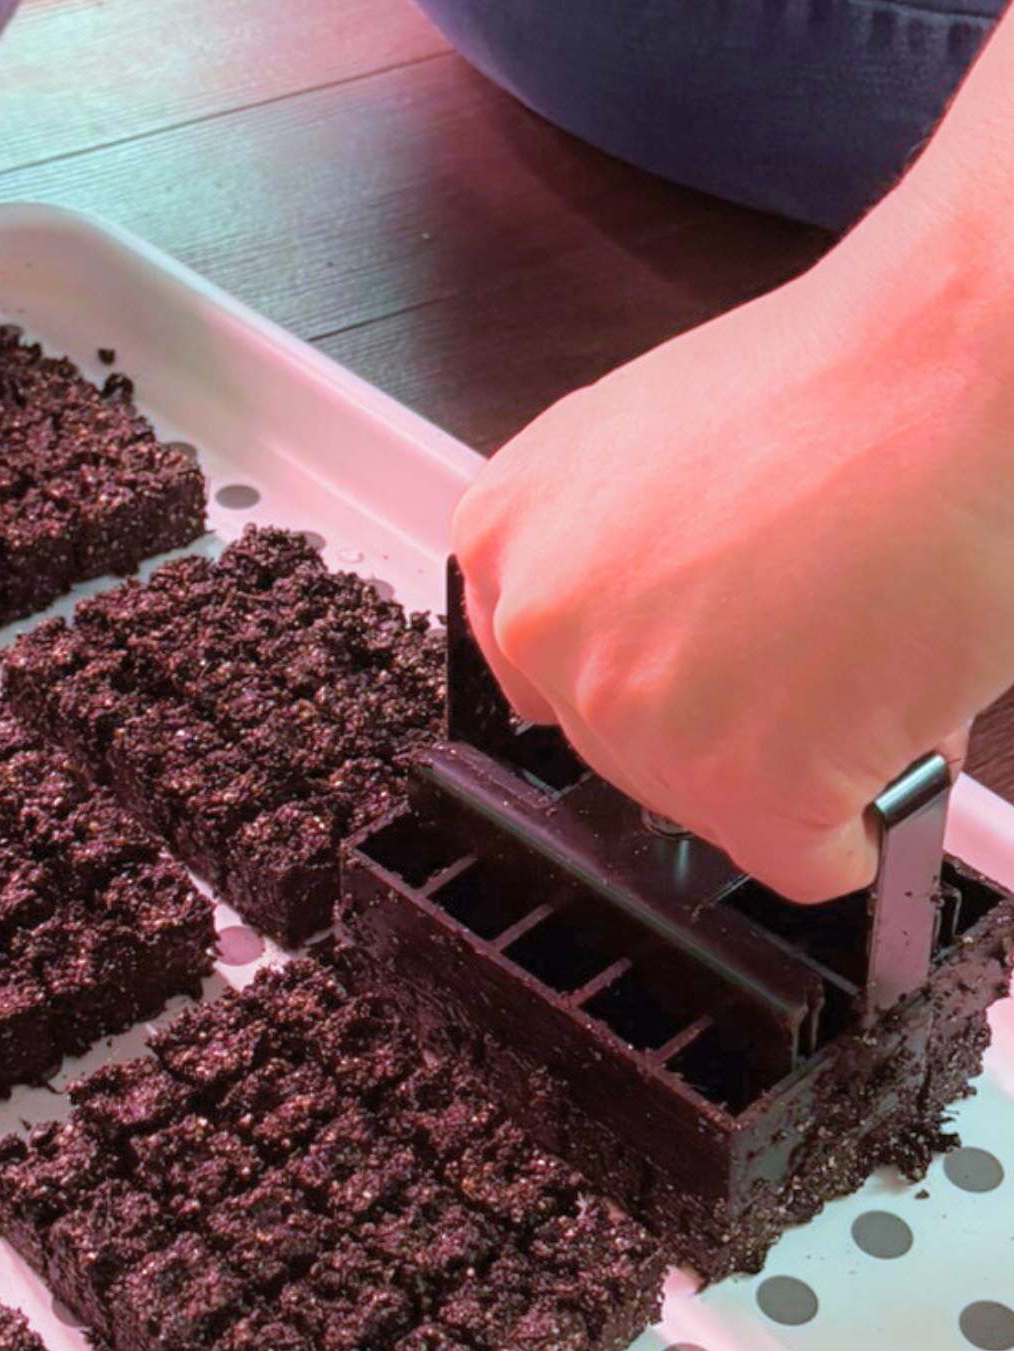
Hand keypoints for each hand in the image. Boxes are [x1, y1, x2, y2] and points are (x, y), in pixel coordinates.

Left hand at [451, 189, 1013, 902]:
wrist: (971, 366)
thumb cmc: (858, 384)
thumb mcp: (656, 448)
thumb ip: (620, 558)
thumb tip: (660, 640)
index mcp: (507, 533)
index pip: (542, 666)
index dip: (644, 671)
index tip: (691, 665)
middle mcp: (546, 624)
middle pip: (622, 746)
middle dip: (721, 715)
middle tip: (808, 642)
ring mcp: (631, 711)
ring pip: (708, 803)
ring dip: (800, 755)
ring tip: (867, 647)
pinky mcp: (738, 782)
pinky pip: (802, 860)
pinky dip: (860, 823)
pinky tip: (891, 734)